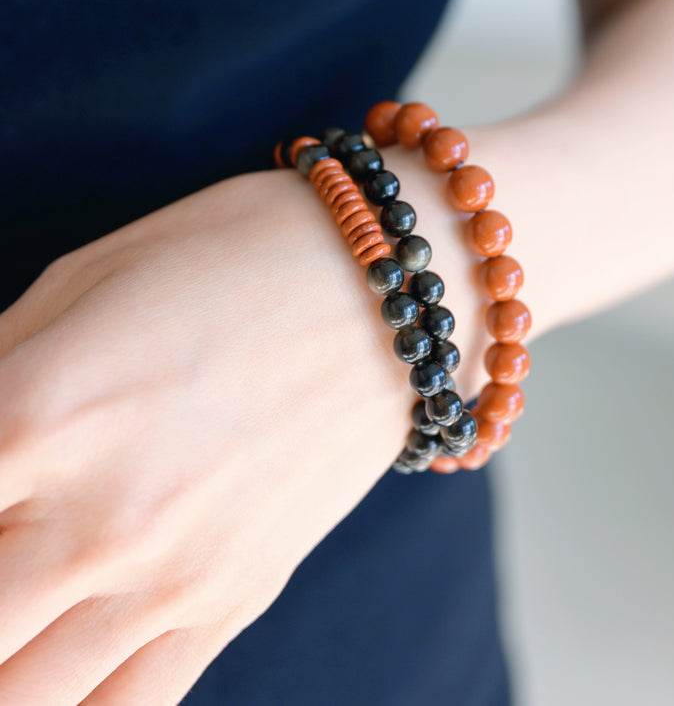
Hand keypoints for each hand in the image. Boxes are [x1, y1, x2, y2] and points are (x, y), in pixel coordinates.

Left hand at [0, 167, 422, 704]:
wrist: (390, 290)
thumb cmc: (231, 257)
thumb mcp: (84, 279)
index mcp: (39, 408)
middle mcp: (94, 514)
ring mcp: (168, 576)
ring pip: (25, 697)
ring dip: (4, 662)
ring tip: (13, 618)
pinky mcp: (228, 604)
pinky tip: (48, 672)